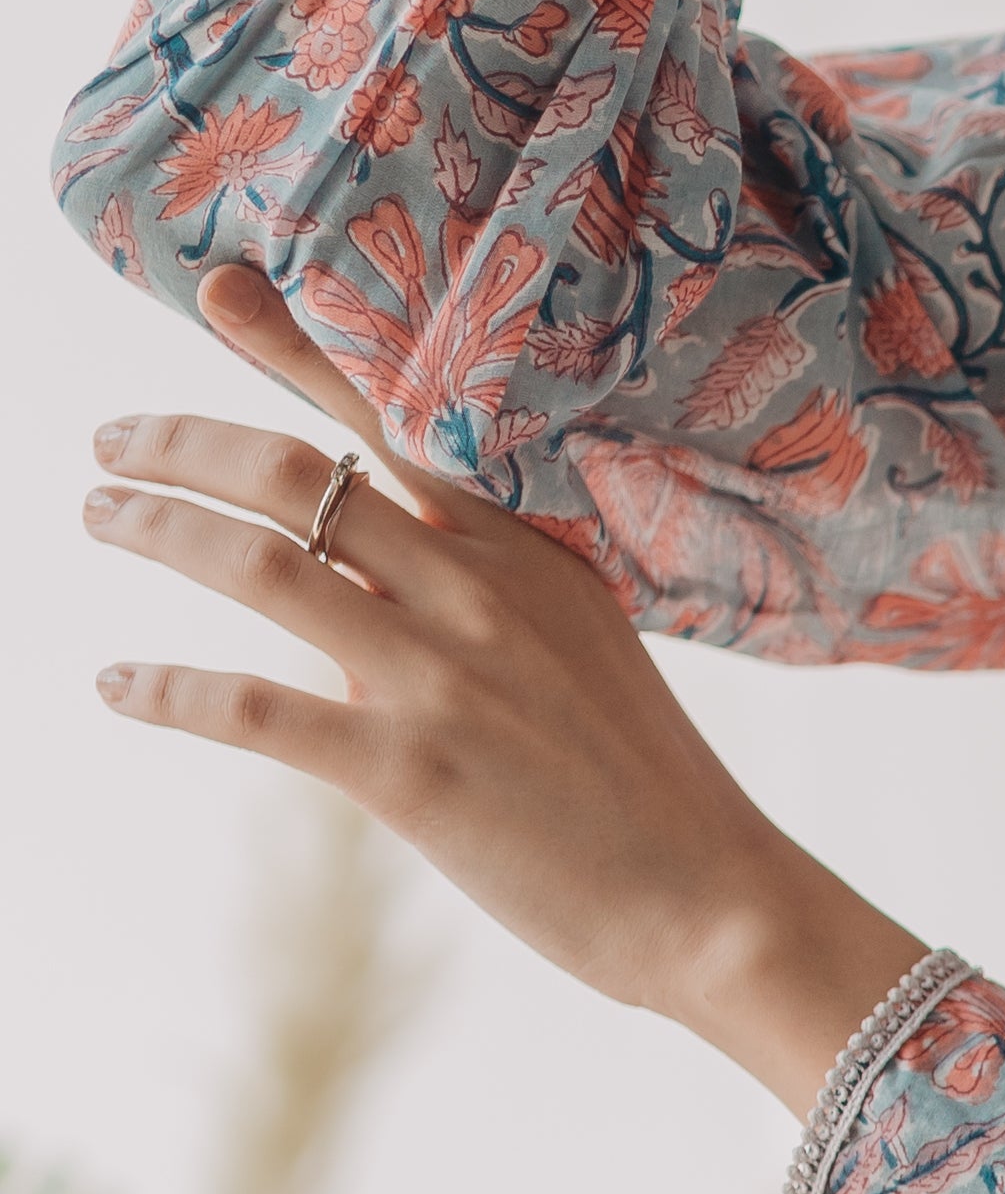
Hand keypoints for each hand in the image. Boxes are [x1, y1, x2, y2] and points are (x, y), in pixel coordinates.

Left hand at [84, 387, 924, 1114]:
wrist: (713, 901)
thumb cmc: (646, 786)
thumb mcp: (582, 649)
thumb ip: (477, 602)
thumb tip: (355, 601)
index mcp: (523, 549)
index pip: (389, 419)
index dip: (290, 349)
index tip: (216, 293)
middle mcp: (476, 591)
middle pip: (294, 472)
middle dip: (180, 442)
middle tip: (111, 447)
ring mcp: (441, 676)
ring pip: (258, 562)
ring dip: (158, 527)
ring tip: (103, 516)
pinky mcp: (409, 771)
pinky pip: (253, 707)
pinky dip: (167, 689)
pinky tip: (116, 685)